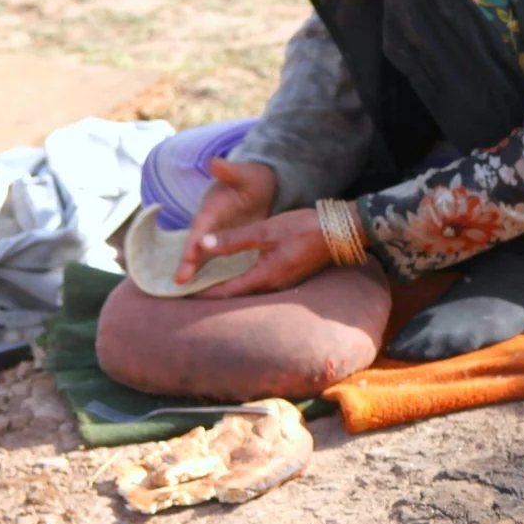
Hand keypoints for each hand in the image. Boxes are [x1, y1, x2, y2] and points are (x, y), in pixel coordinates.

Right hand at [175, 156, 275, 284]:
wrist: (259, 184)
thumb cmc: (252, 178)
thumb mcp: (243, 174)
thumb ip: (230, 170)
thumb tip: (214, 162)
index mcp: (211, 208)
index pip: (200, 227)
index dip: (193, 241)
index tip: (188, 256)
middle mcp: (210, 223)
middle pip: (197, 245)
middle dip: (188, 263)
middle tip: (180, 282)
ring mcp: (218, 233)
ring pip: (204, 255)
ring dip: (197, 271)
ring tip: (187, 290)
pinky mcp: (227, 241)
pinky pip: (217, 259)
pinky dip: (211, 272)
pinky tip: (210, 288)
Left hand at [192, 208, 332, 297]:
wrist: (341, 231)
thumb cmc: (304, 228)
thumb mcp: (266, 230)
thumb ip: (233, 239)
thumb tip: (202, 244)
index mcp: (265, 277)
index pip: (225, 292)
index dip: (202, 293)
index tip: (182, 293)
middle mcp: (273, 286)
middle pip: (235, 295)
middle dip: (211, 293)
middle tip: (188, 289)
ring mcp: (283, 283)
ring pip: (247, 291)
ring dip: (227, 288)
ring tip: (205, 283)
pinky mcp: (288, 276)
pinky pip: (259, 284)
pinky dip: (242, 281)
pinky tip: (234, 273)